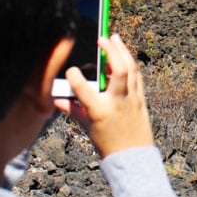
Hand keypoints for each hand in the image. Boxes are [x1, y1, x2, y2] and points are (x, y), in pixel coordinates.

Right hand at [54, 34, 153, 157]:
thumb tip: (55, 99)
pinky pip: (137, 77)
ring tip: (114, 38)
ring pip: (130, 69)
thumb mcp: (87, 128)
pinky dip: (130, 64)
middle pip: (117, 69)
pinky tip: (124, 55)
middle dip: (110, 50)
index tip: (71, 70)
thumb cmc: (107, 144)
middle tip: (102, 38)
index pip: (83, 88)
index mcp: (99, 111)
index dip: (74, 76)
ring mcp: (132, 100)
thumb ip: (72, 110)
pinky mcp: (141, 100)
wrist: (132, 158)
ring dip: (123, 51)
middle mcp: (117, 102)